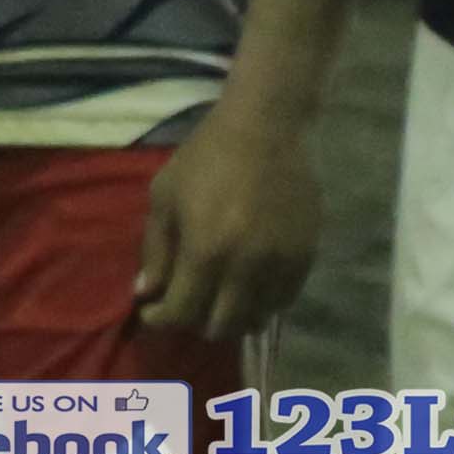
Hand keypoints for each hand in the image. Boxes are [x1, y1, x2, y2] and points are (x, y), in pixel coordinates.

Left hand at [134, 97, 319, 337]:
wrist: (266, 128)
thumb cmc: (205, 158)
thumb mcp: (164, 198)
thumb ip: (155, 250)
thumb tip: (147, 294)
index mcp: (206, 251)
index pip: (182, 312)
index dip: (161, 319)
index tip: (151, 311)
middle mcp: (247, 266)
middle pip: (221, 325)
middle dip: (195, 322)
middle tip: (185, 306)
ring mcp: (281, 263)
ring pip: (256, 318)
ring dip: (232, 316)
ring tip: (218, 300)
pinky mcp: (306, 255)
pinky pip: (284, 300)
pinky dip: (262, 303)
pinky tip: (248, 289)